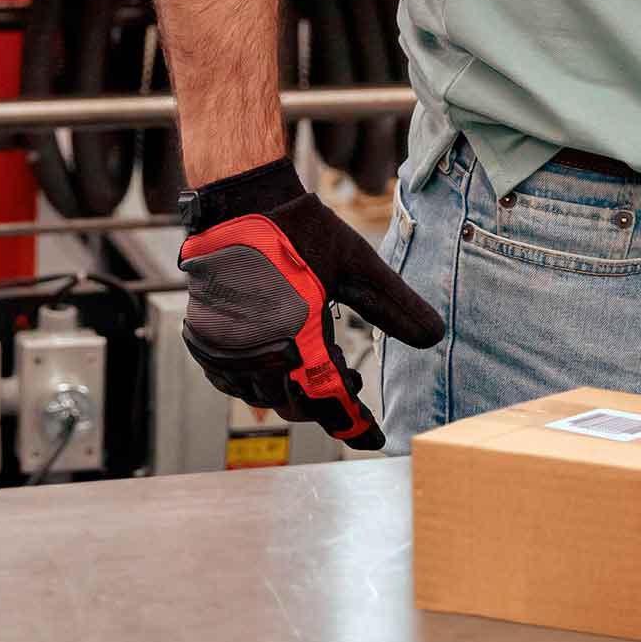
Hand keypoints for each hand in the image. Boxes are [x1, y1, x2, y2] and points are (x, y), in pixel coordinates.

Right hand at [176, 154, 443, 448]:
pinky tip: (281, 361)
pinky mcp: (205, 342)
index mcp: (297, 340)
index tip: (375, 439)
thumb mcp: (358, 267)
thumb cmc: (299, 231)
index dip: (355, 425)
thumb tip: (435, 337)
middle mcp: (256, 355)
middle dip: (328, 400)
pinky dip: (260, 380)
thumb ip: (396, 307)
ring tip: (323, 362)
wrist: (240, 202)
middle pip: (297, 405)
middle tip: (353, 380)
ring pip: (264, 397)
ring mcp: (225, 352)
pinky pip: (233, 381)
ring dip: (295, 389)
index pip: (331, 401)